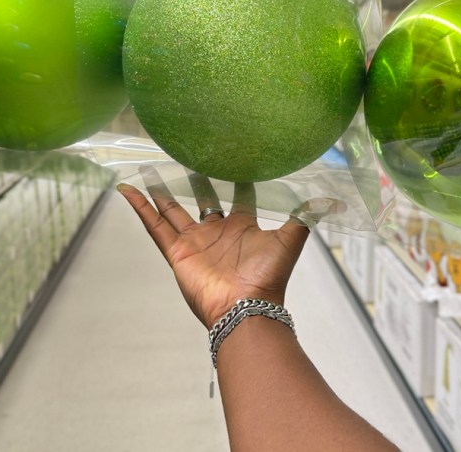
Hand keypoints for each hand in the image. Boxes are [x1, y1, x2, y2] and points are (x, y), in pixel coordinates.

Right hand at [117, 170, 341, 328]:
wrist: (245, 307)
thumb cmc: (268, 277)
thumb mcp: (290, 240)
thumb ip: (305, 217)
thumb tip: (333, 201)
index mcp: (241, 226)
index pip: (238, 195)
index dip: (236, 176)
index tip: (231, 154)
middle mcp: (216, 231)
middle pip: (201, 199)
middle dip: (194, 179)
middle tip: (185, 155)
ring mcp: (194, 241)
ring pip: (172, 210)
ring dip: (159, 190)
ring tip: (148, 168)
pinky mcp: (176, 251)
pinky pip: (153, 226)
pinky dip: (140, 208)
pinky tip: (127, 191)